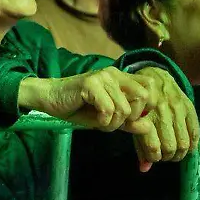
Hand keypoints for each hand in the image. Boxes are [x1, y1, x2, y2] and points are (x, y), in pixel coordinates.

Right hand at [19, 67, 150, 131]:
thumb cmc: (78, 108)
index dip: (146, 105)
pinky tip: (95, 120)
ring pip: (124, 107)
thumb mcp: (107, 118)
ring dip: (114, 123)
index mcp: (121, 77)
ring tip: (101, 122)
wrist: (50, 99)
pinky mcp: (90, 84)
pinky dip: (103, 121)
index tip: (130, 117)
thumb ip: (128, 122)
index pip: (149, 86)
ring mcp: (102, 77)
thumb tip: (148, 127)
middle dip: (131, 116)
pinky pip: (108, 108)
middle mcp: (114, 73)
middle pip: (143, 96)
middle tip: (115, 122)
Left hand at [130, 68, 199, 171]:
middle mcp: (161, 112)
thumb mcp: (134, 122)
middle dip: (168, 157)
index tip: (155, 157)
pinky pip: (195, 132)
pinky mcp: (189, 106)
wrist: (154, 77)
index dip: (155, 158)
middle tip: (166, 156)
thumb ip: (139, 146)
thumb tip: (144, 169)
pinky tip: (186, 146)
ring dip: (180, 153)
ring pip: (184, 142)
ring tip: (175, 153)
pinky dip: (192, 144)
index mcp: (143, 116)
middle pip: (171, 147)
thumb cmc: (140, 104)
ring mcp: (177, 109)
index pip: (153, 148)